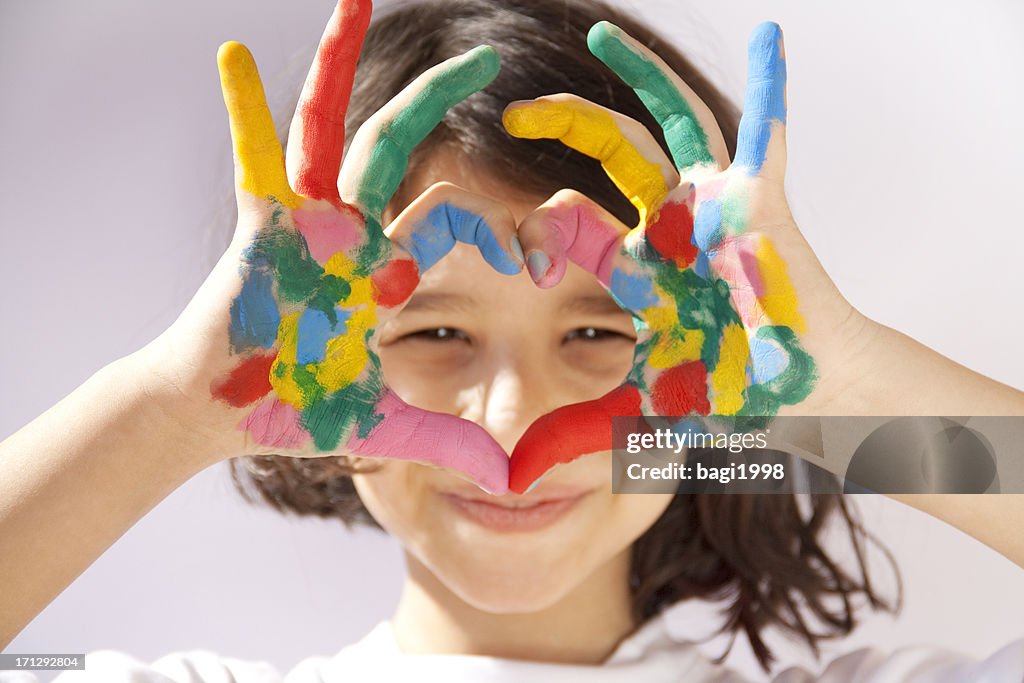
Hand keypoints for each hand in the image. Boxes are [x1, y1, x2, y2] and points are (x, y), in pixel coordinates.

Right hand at [144, 0, 521, 492]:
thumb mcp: (387, 426)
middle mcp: (352, 232)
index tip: (531, 257)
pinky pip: (254, 161)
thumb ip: (449, 445)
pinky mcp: (261, 229)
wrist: (226, 412)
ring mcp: (306, 224)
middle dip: (440, 95)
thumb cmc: (299, 409)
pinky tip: (231, 56)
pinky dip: (244, 112)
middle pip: (401, 146)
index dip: (498, 230)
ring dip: (339, 64)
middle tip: (487, 53)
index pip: (456, 221)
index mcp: (387, 268)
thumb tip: (512, 483)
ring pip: (333, 130)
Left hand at [502, 21, 864, 492]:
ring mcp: (712, 206)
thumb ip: (582, 432)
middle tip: (512, 110)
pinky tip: (771, 38)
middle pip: (609, 156)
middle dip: (563, 126)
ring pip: (665, 125)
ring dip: (636, 77)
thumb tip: (511, 484)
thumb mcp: (643, 408)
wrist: (803, 395)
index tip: (520, 251)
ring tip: (596, 36)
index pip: (570, 224)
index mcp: (636, 264)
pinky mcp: (758, 200)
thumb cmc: (733, 397)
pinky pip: (763, 132)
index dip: (540, 230)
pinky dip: (769, 87)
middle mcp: (669, 224)